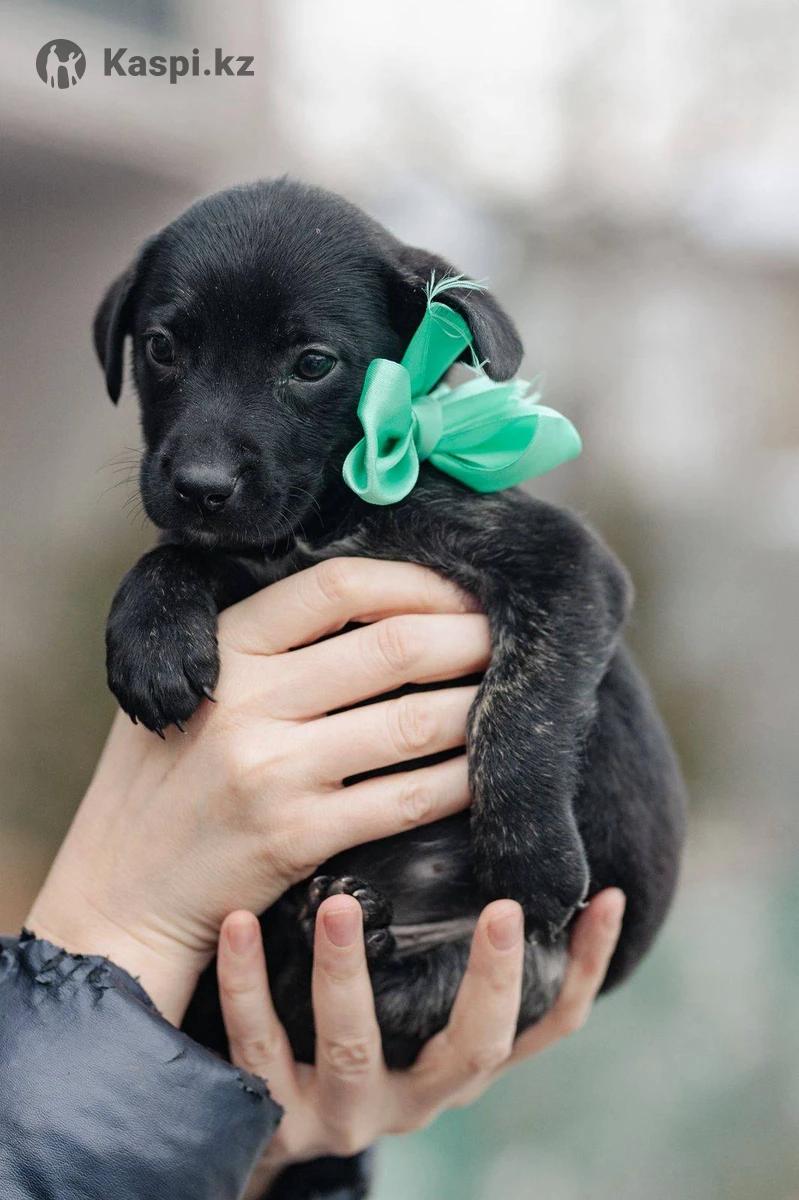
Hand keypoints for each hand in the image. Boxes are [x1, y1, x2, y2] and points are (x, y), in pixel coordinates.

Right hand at [27, 559, 489, 1022]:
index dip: (417, 582)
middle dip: (470, 637)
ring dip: (479, 706)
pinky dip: (459, 781)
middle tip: (511, 639)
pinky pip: (405, 799)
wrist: (120, 891)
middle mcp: (249, 701)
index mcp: (224, 647)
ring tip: (516, 698)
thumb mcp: (185, 682)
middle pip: (392, 647)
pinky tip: (489, 771)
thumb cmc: (163, 778)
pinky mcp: (297, 838)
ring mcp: (273, 772)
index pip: (338, 586)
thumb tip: (376, 601)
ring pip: (412, 723)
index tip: (464, 592)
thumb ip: (262, 642)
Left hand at [217, 888, 624, 1193]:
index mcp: (459, 1064)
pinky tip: (239, 922)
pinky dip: (247, 983)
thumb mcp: (405, 1002)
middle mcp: (418, 1095)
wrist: (246, 1123)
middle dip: (495, 982)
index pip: (547, 1026)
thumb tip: (487, 831)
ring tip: (341, 904)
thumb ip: (438, 942)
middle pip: (474, 1050)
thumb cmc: (339, 1032)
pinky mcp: (274, 1115)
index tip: (605, 897)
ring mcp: (345, 1111)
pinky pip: (256, 1046)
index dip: (587, 968)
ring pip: (353, 1047)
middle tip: (506, 910)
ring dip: (349, 973)